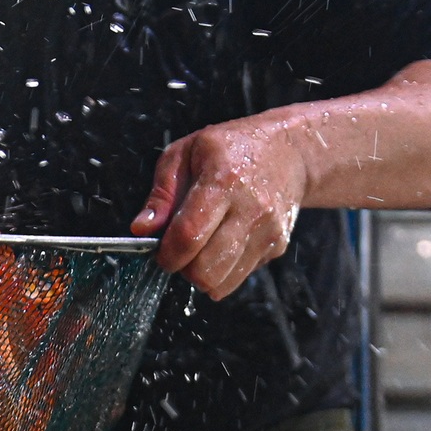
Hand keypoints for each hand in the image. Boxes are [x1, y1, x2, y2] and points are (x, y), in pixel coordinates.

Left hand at [130, 117, 308, 299]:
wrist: (289, 152)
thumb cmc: (231, 148)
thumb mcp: (185, 152)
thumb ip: (161, 194)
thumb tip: (141, 230)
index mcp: (223, 181)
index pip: (189, 235)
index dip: (167, 253)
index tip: (159, 252)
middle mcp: (251, 209)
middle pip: (206, 269)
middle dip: (183, 268)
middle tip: (179, 250)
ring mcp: (268, 231)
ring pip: (223, 282)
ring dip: (202, 275)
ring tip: (200, 248)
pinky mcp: (277, 247)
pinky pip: (239, 278)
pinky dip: (223, 272)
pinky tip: (222, 246)